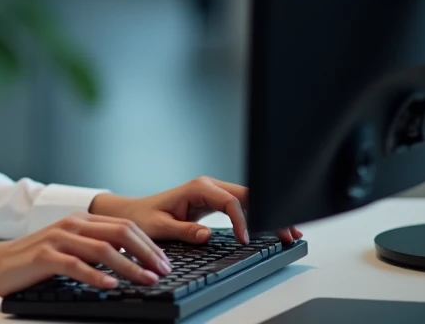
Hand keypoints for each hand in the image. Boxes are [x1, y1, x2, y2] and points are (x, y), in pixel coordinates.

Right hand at [0, 212, 172, 297]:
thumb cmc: (36, 259)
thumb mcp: (70, 247)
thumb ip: (95, 246)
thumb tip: (131, 257)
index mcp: (82, 220)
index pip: (125, 226)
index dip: (148, 244)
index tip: (165, 262)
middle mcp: (72, 224)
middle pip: (119, 233)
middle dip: (146, 252)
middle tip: (163, 270)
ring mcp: (58, 238)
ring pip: (102, 248)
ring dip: (129, 266)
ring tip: (146, 279)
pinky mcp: (45, 256)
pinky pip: (76, 265)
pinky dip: (96, 275)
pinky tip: (111, 285)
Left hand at [89, 176, 303, 245]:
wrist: (134, 213)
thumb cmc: (144, 218)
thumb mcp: (161, 227)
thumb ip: (184, 231)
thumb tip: (207, 235)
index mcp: (198, 188)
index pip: (230, 201)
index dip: (242, 220)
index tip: (246, 239)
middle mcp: (208, 185)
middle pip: (247, 195)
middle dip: (269, 212)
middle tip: (289, 231)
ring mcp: (213, 191)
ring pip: (249, 198)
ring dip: (268, 212)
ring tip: (291, 230)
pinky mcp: (215, 200)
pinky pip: (241, 205)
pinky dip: (258, 214)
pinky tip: (272, 225)